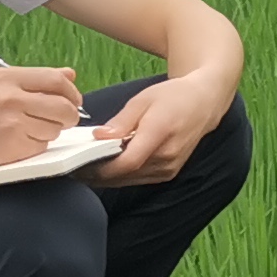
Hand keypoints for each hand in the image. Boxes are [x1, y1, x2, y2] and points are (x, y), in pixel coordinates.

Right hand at [0, 63, 83, 171]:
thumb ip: (33, 80)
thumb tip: (69, 74)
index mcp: (6, 77)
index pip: (55, 79)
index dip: (71, 92)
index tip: (73, 100)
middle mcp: (11, 97)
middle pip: (64, 106)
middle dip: (69, 115)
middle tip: (62, 120)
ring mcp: (14, 122)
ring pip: (56, 128)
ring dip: (50, 131)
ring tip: (28, 130)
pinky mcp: (14, 146)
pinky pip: (42, 146)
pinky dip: (36, 146)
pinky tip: (18, 142)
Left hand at [87, 75, 224, 185]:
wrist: (204, 103)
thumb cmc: (173, 96)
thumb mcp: (143, 99)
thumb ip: (121, 122)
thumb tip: (99, 138)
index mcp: (160, 134)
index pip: (127, 162)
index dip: (101, 167)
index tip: (79, 164)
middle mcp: (167, 156)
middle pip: (125, 175)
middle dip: (97, 173)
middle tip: (73, 167)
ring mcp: (169, 168)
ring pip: (130, 180)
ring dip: (107, 177)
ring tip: (84, 167)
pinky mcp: (168, 173)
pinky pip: (138, 179)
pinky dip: (120, 175)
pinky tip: (106, 167)